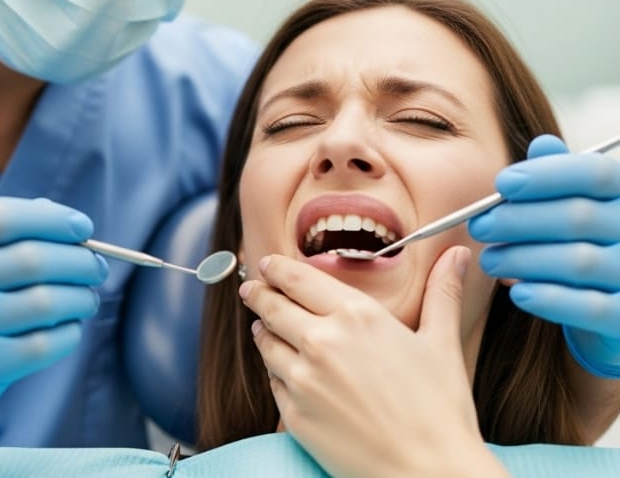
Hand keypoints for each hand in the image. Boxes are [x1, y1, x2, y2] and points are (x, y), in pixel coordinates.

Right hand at [0, 197, 106, 469]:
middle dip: (78, 262)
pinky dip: (67, 335)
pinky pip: (41, 345)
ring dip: (80, 299)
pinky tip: (68, 331)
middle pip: (32, 259)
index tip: (82, 228)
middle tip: (95, 269)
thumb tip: (64, 221)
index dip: (51, 218)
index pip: (2, 217)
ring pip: (44, 303)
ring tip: (86, 300)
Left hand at [240, 249, 504, 477]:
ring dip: (262, 331)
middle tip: (251, 288)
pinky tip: (281, 368)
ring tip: (261, 326)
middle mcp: (321, 341)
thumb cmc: (441, 409)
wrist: (428, 471)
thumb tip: (458, 253)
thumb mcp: (442, 344)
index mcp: (355, 316)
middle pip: (272, 307)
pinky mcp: (293, 413)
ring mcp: (302, 379)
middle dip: (258, 294)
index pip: (298, 279)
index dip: (277, 268)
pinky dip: (275, 370)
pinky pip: (273, 381)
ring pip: (266, 343)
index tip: (267, 264)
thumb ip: (442, 293)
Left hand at [471, 134, 619, 377]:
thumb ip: (561, 178)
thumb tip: (542, 145)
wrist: (611, 309)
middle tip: (480, 226)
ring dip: (523, 259)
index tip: (502, 184)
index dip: (546, 175)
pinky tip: (517, 292)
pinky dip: (549, 299)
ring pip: (578, 262)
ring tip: (490, 260)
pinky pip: (591, 307)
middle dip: (519, 220)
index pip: (596, 174)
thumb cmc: (585, 246)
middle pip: (578, 217)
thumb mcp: (576, 208)